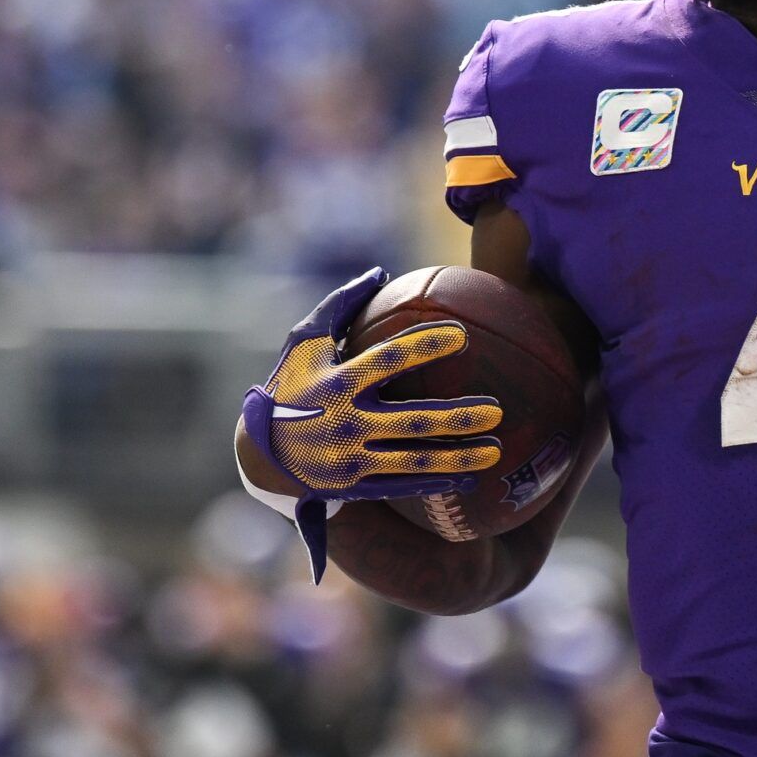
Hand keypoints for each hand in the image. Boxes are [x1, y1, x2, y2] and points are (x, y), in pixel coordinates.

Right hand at [239, 268, 503, 580]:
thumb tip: (381, 271)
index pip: (388, 361)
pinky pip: (402, 485)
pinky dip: (437, 481)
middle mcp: (346, 421)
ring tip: (496, 449)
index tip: (461, 336)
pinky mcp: (353, 485)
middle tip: (497, 409)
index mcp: (338, 382)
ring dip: (457, 456)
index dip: (424, 346)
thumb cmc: (291, 384)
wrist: (259, 453)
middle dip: (455, 416)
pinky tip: (470, 475)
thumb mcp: (305, 342)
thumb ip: (342, 306)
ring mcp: (350, 457)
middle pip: (410, 420)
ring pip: (413, 459)